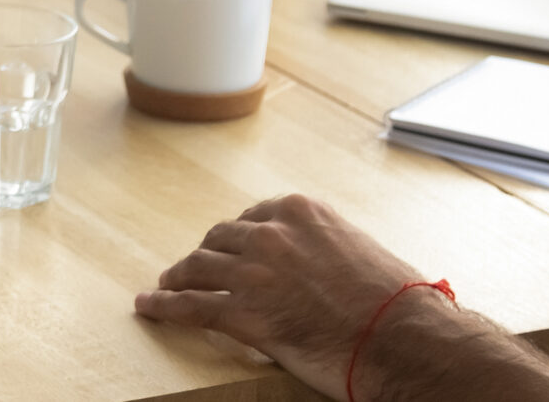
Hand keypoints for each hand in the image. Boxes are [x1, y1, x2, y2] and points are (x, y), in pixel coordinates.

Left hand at [136, 195, 432, 398]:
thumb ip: (322, 245)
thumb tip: (314, 262)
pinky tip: (148, 306)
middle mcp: (271, 233)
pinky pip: (190, 305)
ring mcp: (252, 271)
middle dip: (208, 253)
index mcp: (300, 211)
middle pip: (221, 238)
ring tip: (168, 283)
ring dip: (179, 275)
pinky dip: (164, 306)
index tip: (231, 246)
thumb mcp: (356, 249)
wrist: (400, 337)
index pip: (253, 217)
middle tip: (198, 267)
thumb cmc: (392, 301)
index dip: (238, 236)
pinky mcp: (242, 312)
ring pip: (198, 266)